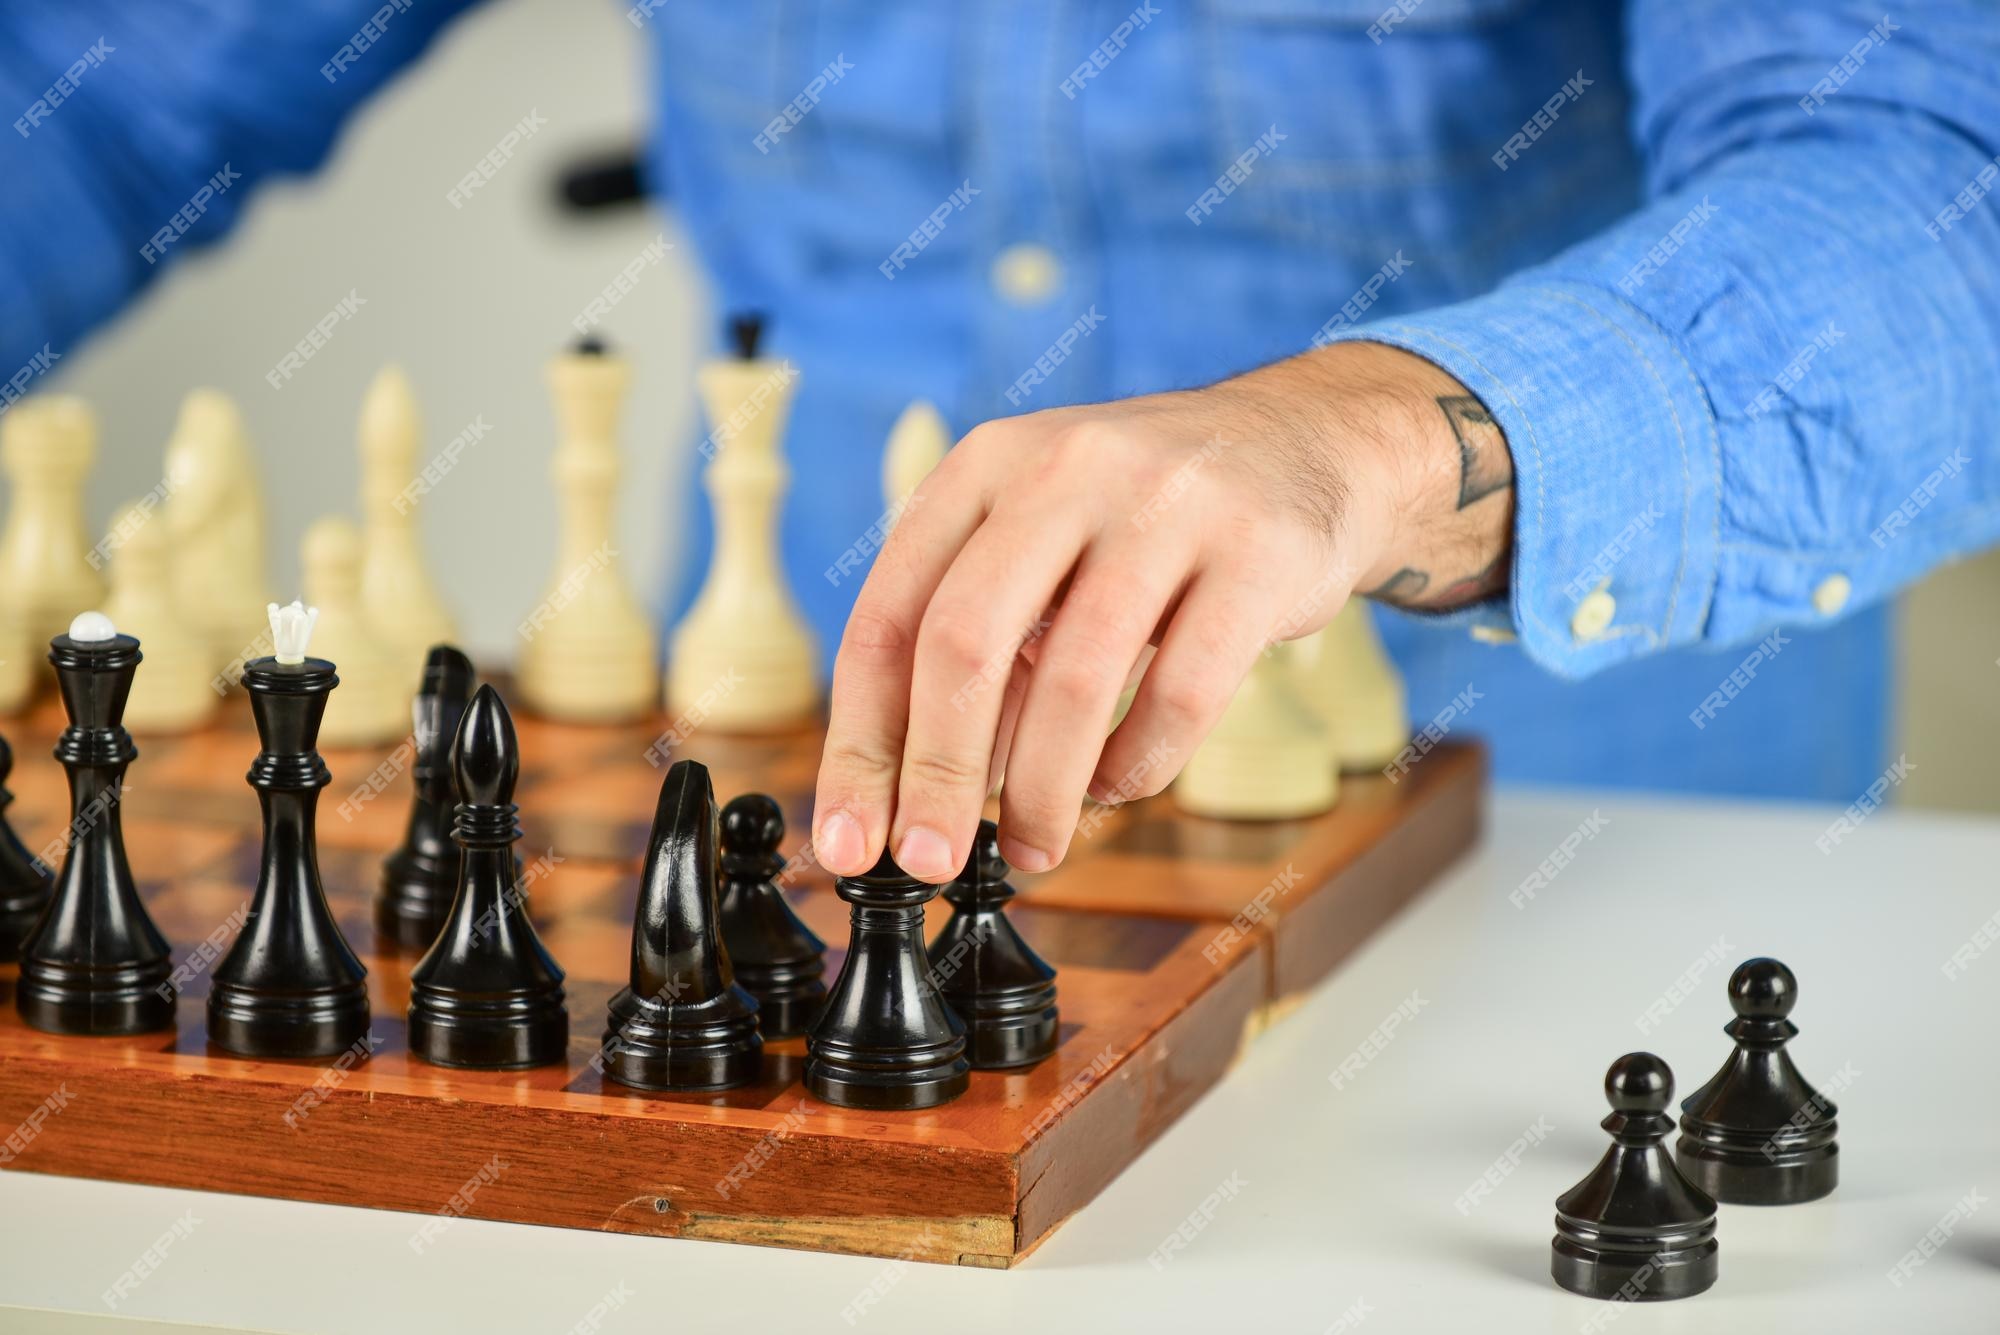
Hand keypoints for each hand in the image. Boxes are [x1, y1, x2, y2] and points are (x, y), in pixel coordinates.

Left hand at [811, 340, 1512, 881]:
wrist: (1305, 445)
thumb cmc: (1145, 520)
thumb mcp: (1044, 548)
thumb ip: (985, 648)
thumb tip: (922, 791)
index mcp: (986, 465)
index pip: (890, 617)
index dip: (859, 744)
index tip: (849, 840)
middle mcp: (1065, 469)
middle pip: (964, 643)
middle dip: (936, 776)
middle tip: (928, 863)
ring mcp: (1165, 505)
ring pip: (1073, 680)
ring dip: (1043, 793)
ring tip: (1033, 847)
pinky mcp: (1257, 555)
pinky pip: (1181, 695)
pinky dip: (1135, 766)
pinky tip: (1114, 786)